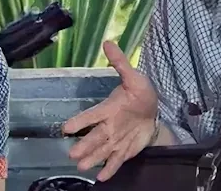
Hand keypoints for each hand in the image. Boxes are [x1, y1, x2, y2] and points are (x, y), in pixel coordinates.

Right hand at [61, 40, 157, 180]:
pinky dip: (110, 168)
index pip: (92, 115)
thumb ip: (120, 63)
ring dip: (93, 158)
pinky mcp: (125, 150)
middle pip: (95, 136)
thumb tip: (108, 42)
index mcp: (109, 109)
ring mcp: (116, 140)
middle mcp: (109, 126)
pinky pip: (116, 160)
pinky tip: (102, 177)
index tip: (66, 128)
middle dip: (84, 145)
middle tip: (72, 154)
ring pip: (102, 150)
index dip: (80, 121)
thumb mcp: (133, 77)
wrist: (154, 112)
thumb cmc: (140, 93)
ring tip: (82, 166)